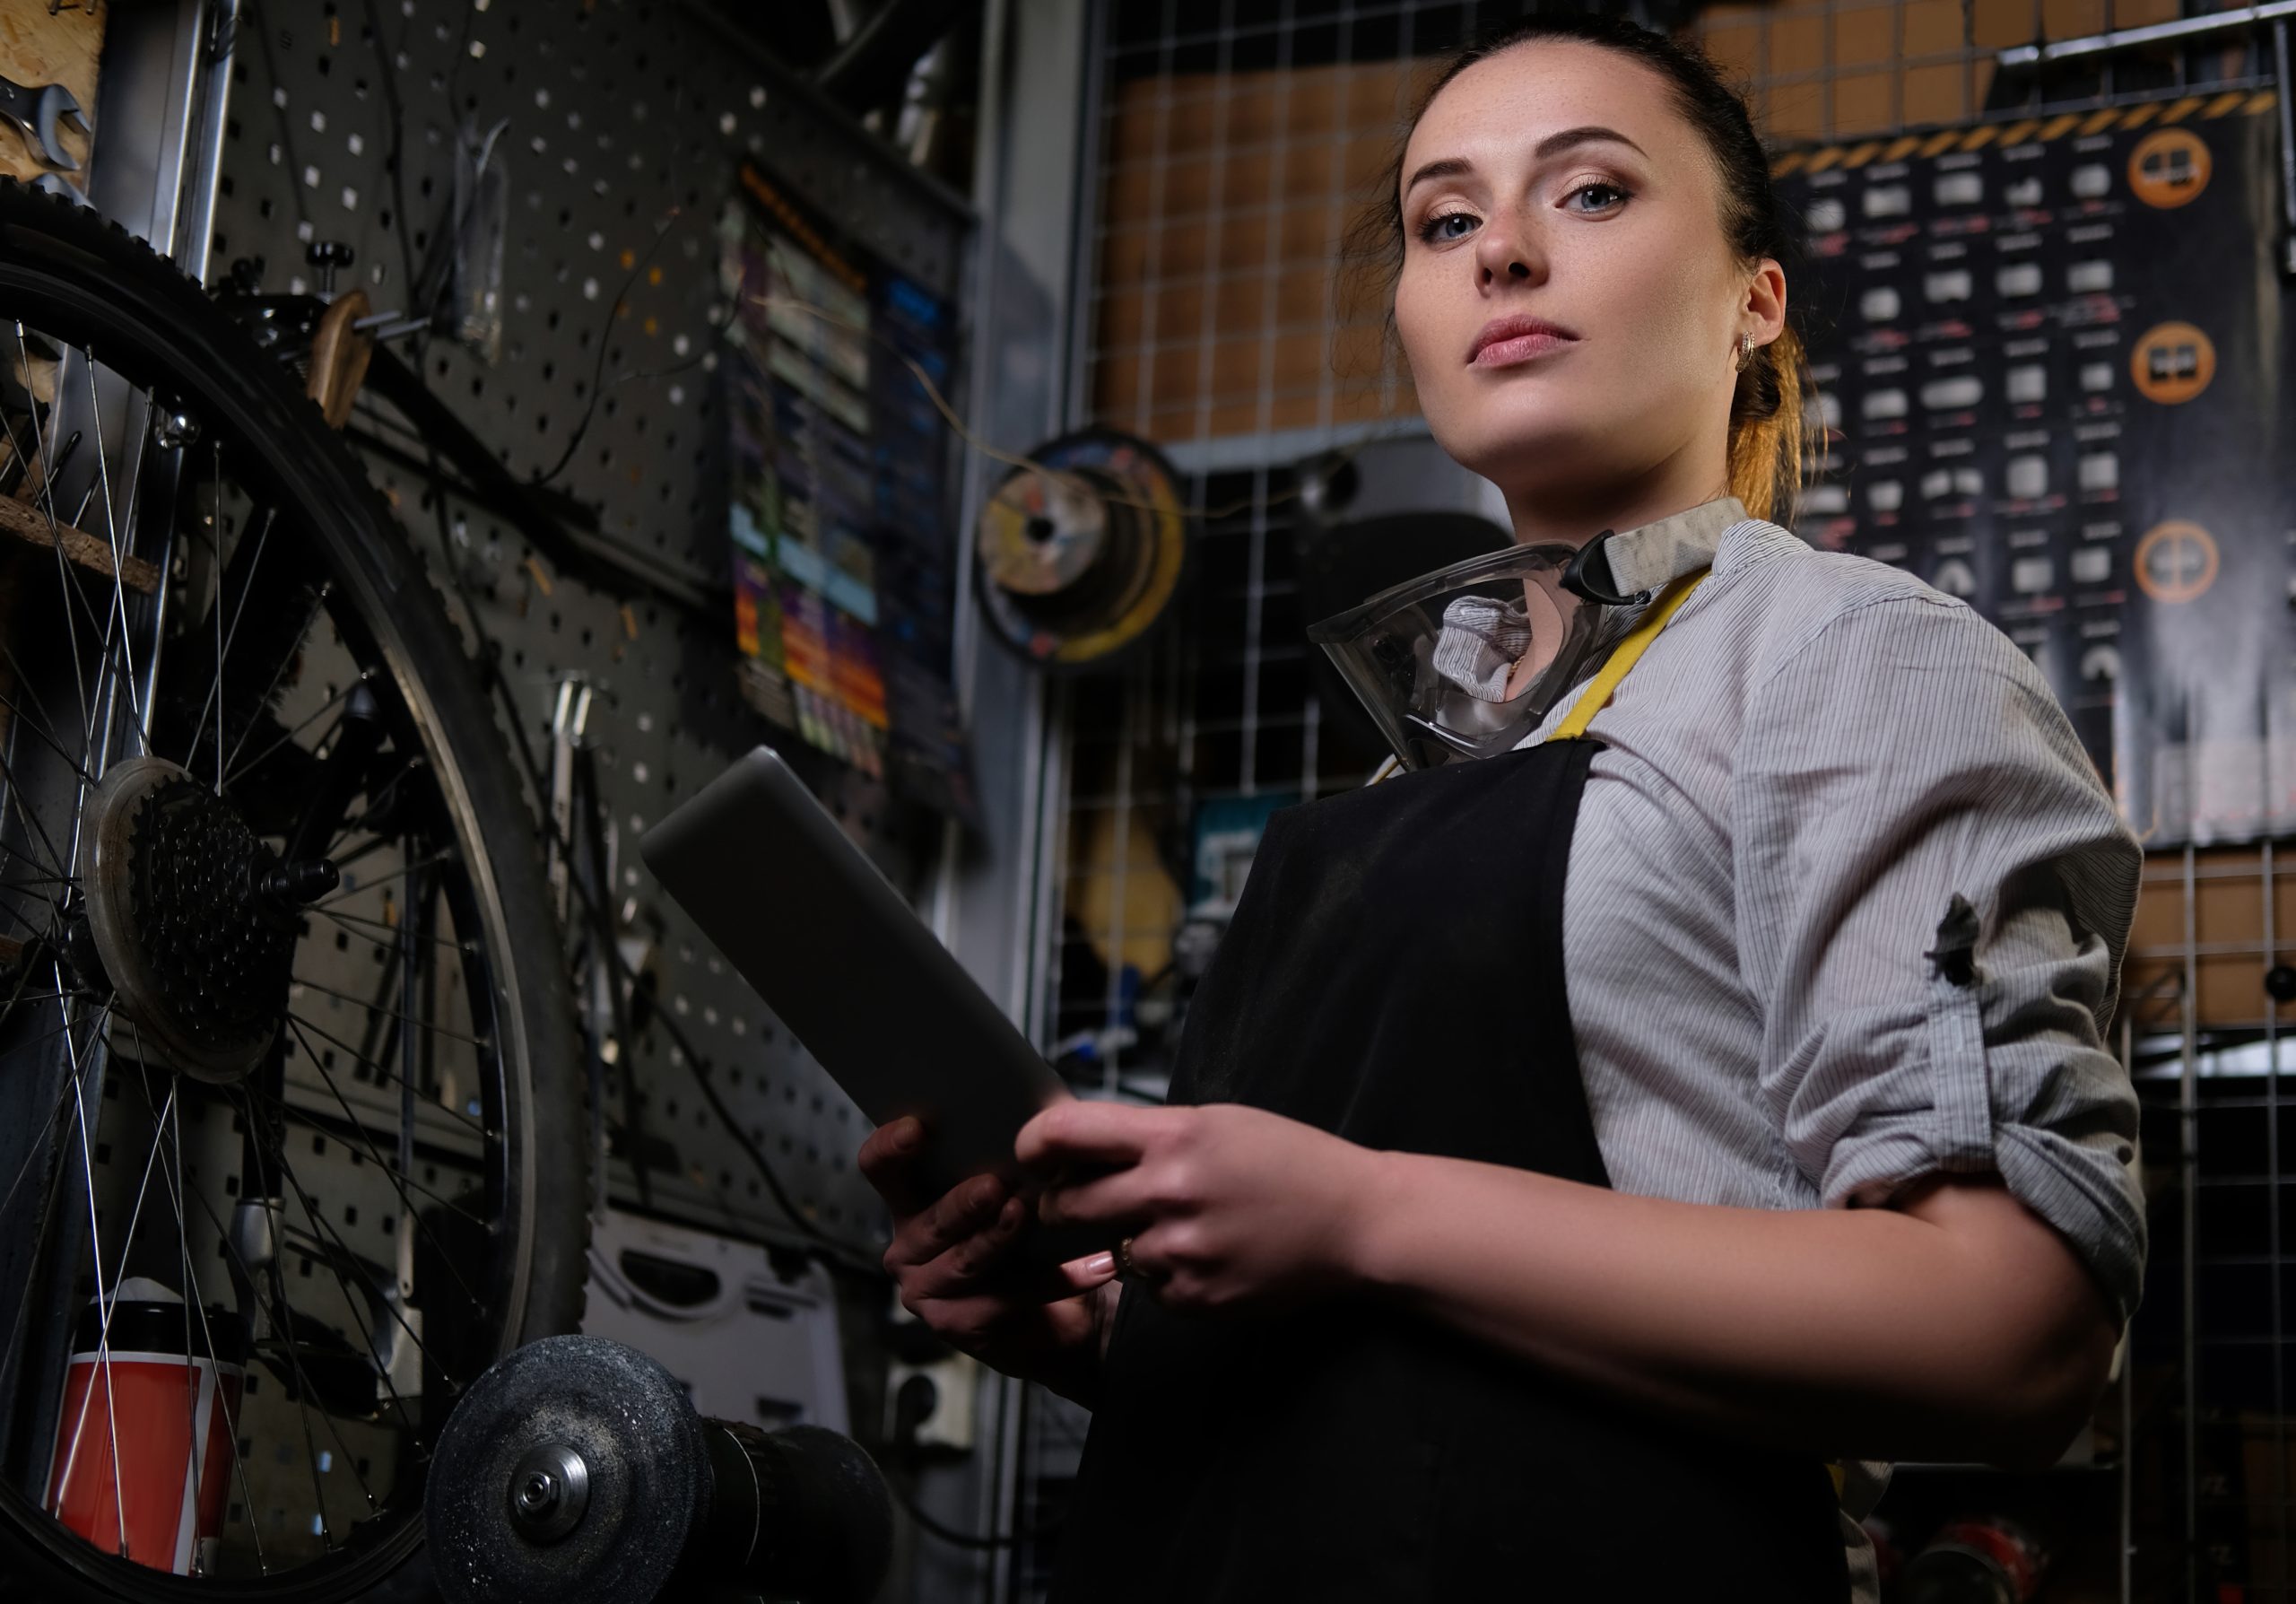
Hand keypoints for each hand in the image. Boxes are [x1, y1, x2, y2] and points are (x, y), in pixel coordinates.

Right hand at [856, 1115, 1118, 1402]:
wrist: (1070, 1307)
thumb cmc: (1038, 1233)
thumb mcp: (1027, 1183)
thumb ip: (1021, 1147)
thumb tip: (1045, 1110)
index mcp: (913, 1199)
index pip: (881, 1168)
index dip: (889, 1147)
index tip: (918, 1129)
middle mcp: (910, 1245)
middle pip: (930, 1220)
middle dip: (963, 1204)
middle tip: (996, 1187)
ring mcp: (926, 1289)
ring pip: (963, 1261)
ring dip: (999, 1239)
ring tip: (1031, 1217)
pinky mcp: (956, 1325)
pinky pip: (1003, 1300)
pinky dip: (1050, 1281)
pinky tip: (1091, 1266)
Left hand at [1016, 1101, 1379, 1314]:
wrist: (1357, 1221)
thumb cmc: (1288, 1161)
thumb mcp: (1215, 1122)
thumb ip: (1144, 1134)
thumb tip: (1070, 1143)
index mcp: (1172, 1136)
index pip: (1062, 1135)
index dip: (1032, 1146)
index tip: (1031, 1156)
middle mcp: (1168, 1192)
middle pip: (1064, 1205)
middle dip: (1064, 1205)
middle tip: (1084, 1201)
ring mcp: (1181, 1251)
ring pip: (1109, 1250)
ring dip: (1128, 1240)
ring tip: (1184, 1225)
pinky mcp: (1194, 1297)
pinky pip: (1150, 1287)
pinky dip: (1166, 1275)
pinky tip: (1210, 1254)